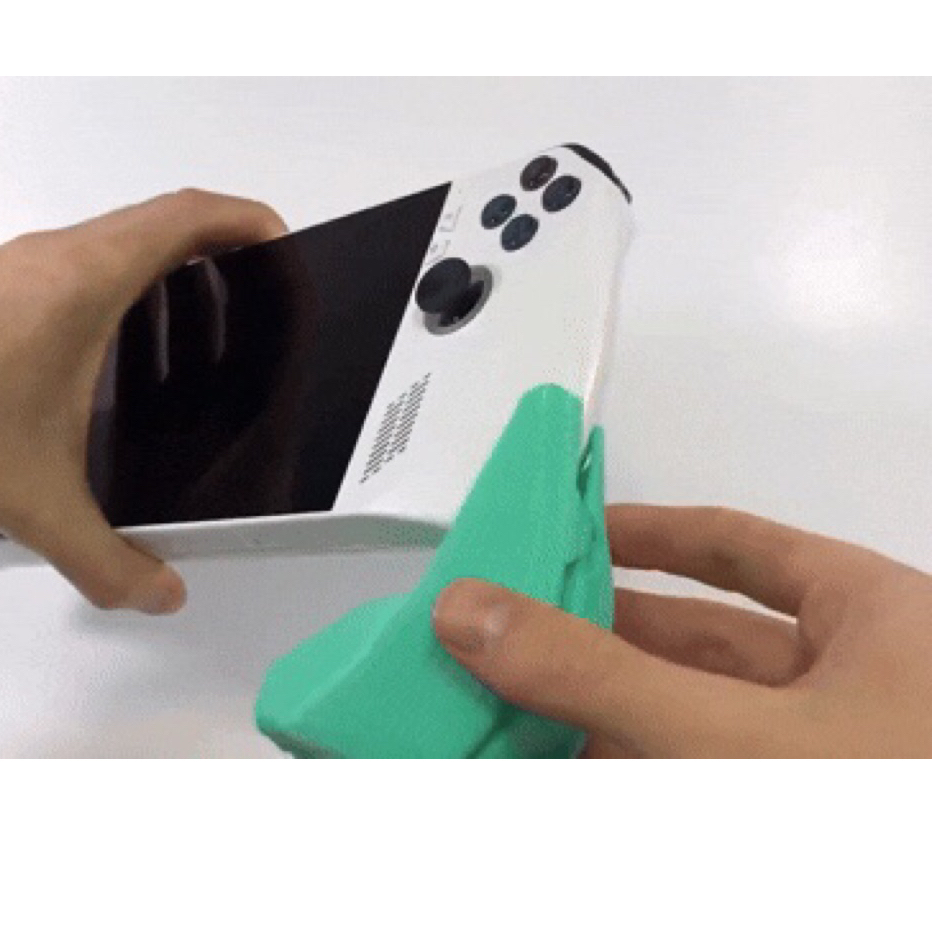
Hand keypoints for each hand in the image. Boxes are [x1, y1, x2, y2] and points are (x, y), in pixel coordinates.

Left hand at [0, 191, 285, 613]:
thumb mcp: (34, 502)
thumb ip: (106, 558)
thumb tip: (161, 594)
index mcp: (87, 279)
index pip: (187, 216)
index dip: (246, 220)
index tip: (284, 248)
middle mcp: (56, 257)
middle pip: (161, 221)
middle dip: (221, 248)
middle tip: (258, 300)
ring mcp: (20, 267)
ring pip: (117, 240)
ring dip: (169, 267)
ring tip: (202, 330)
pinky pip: (81, 264)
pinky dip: (123, 287)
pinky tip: (117, 359)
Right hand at [433, 505, 931, 756]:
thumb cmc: (881, 803)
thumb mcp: (732, 736)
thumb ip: (598, 677)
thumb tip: (468, 612)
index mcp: (871, 617)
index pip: (737, 547)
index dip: (648, 534)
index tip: (569, 533)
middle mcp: (858, 685)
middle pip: (704, 640)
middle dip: (604, 636)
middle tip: (512, 627)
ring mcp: (836, 761)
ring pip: (699, 722)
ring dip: (609, 716)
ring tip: (512, 700)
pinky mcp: (810, 817)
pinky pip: (705, 777)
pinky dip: (637, 770)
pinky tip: (569, 767)